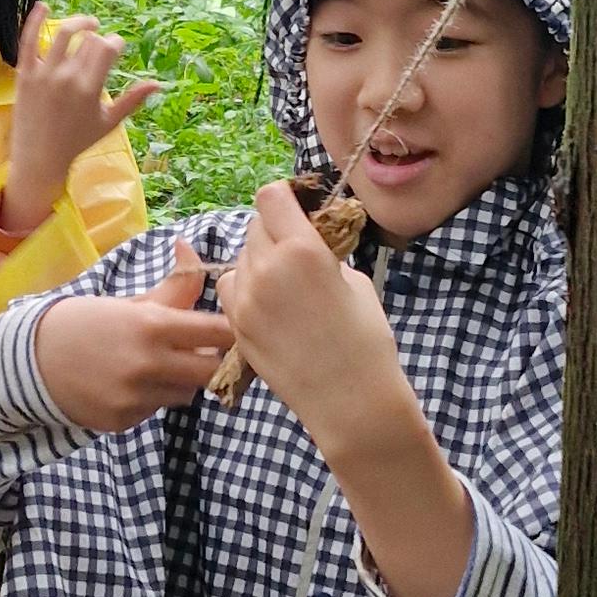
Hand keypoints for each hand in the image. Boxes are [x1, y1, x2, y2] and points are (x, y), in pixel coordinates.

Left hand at [0, 3, 158, 236]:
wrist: (39, 157)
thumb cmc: (77, 141)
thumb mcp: (109, 122)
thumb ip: (133, 100)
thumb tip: (159, 84)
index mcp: (90, 88)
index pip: (108, 48)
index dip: (116, 43)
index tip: (117, 47)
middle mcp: (67, 77)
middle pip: (89, 40)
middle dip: (100, 37)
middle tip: (101, 43)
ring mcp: (44, 74)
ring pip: (64, 33)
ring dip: (79, 23)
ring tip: (87, 25)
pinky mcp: (25, 74)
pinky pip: (29, 41)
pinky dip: (35, 20)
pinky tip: (44, 5)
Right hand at [36, 247, 234, 429]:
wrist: (31, 359)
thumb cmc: (86, 322)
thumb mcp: (131, 302)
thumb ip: (174, 286)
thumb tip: (190, 247)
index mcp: (153, 325)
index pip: (219, 332)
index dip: (233, 331)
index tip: (235, 328)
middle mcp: (148, 364)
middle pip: (213, 371)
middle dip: (212, 361)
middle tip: (200, 351)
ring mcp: (136, 397)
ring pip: (187, 393)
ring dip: (183, 381)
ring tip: (158, 365)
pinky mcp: (124, 421)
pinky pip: (157, 410)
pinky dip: (154, 397)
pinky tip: (131, 383)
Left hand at [218, 180, 416, 458]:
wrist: (350, 400)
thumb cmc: (366, 340)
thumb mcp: (356, 281)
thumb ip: (324, 252)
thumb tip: (309, 240)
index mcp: (303, 249)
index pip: (270, 196)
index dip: (285, 199)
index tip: (298, 210)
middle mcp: (267, 268)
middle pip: (255, 226)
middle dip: (274, 231)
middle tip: (297, 253)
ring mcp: (245, 299)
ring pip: (240, 257)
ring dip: (259, 260)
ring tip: (285, 284)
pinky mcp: (236, 325)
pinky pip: (230, 288)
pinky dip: (245, 287)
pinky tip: (269, 304)